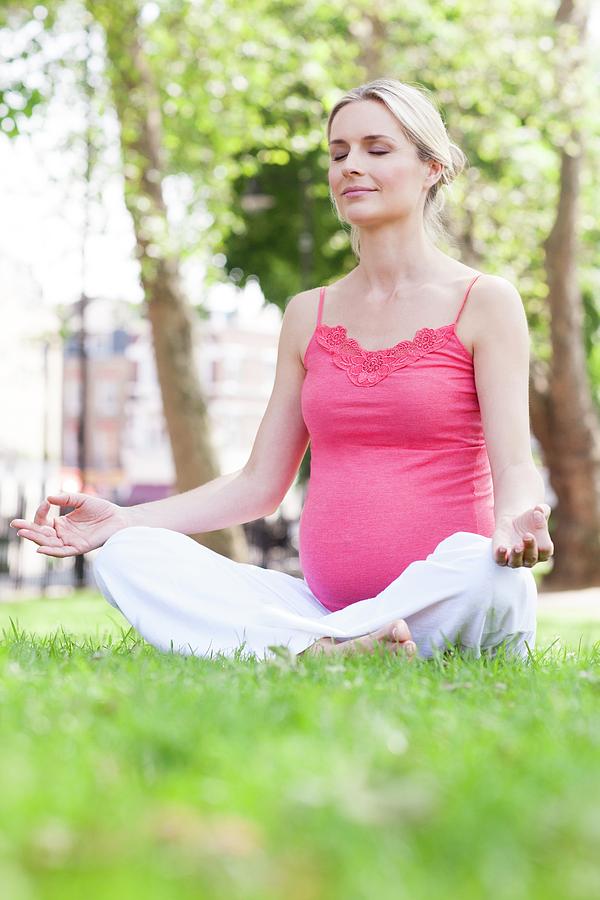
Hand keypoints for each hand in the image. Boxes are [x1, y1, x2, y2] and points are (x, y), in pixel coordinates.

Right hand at [10, 492, 132, 557]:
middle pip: (41, 534)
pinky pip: (62, 552)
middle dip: (28, 529)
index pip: (43, 521)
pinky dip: (51, 551)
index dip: (40, 513)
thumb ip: (66, 499)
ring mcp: (70, 542)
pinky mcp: (79, 548)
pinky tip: (40, 548)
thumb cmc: (102, 509)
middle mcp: (64, 535)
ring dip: (35, 539)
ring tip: (23, 532)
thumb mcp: (82, 500)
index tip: (45, 502)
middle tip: (15, 524)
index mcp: (62, 524)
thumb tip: (48, 498)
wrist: (120, 518)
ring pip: (49, 543)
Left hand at [492, 503, 553, 567]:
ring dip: (517, 555)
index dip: (542, 535)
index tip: (537, 517)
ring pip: (516, 563)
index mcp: (543, 550)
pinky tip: (502, 548)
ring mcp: (515, 560)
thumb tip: (538, 510)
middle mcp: (530, 559)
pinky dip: (501, 556)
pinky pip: (501, 561)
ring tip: (517, 546)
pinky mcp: (502, 557)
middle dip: (530, 547)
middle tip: (527, 535)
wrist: (513, 522)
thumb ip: (542, 511)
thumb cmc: (530, 520)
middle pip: (532, 558)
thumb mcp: (538, 512)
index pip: (545, 549)